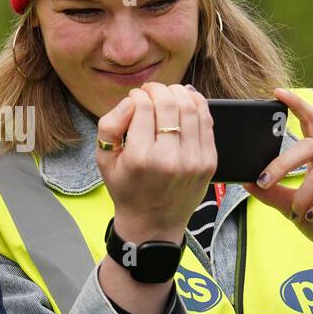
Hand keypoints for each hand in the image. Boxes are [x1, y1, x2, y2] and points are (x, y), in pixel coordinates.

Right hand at [96, 82, 215, 245]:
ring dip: (178, 92)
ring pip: (191, 107)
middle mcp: (169, 159)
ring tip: (168, 93)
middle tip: (151, 90)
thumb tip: (133, 100)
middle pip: (169, 103)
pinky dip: (197, 105)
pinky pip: (207, 121)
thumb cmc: (126, 189)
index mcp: (140, 158)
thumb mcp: (104, 160)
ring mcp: (193, 160)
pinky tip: (186, 102)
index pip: (143, 108)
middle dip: (158, 90)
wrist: (153, 223)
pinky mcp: (209, 162)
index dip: (138, 95)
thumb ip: (110, 124)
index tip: (135, 97)